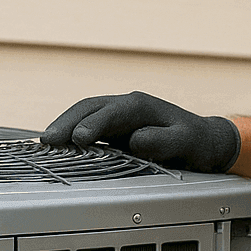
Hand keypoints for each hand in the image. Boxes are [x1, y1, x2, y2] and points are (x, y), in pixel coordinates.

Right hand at [40, 91, 239, 172]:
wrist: (204, 140)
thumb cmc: (197, 142)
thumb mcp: (186, 142)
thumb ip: (163, 141)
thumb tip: (135, 140)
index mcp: (142, 105)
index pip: (111, 112)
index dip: (93, 124)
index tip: (78, 139)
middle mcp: (127, 105)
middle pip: (90, 107)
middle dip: (68, 122)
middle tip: (49, 140)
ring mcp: (119, 115)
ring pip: (85, 114)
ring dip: (65, 126)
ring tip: (47, 142)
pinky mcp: (115, 128)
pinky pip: (88, 125)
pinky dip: (71, 132)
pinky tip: (59, 145)